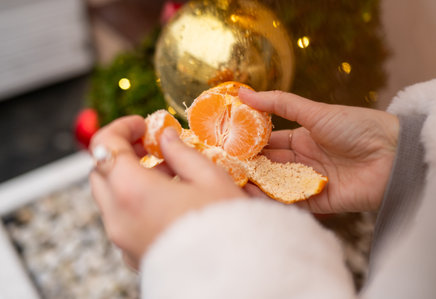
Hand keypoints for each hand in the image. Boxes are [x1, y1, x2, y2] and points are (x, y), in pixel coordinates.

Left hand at [89, 116, 246, 268]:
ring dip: (129, 177)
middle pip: (100, 172)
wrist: (232, 276)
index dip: (120, 127)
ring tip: (167, 173)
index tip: (143, 124)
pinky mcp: (132, 254)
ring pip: (110, 197)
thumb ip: (181, 152)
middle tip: (151, 146)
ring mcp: (122, 240)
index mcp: (132, 191)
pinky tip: (166, 200)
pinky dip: (134, 202)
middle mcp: (118, 217)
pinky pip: (122, 220)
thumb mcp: (210, 178)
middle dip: (121, 152)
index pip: (104, 145)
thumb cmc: (226, 226)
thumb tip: (166, 136)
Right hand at [239, 89, 398, 213]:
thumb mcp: (314, 111)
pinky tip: (251, 195)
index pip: (267, 142)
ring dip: (254, 183)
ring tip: (230, 181)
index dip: (246, 144)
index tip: (223, 145)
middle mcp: (302, 161)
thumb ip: (278, 103)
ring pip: (274, 184)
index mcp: (302, 139)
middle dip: (246, 166)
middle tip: (220, 166)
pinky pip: (289, 202)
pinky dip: (270, 200)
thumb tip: (242, 92)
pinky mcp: (318, 202)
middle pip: (268, 165)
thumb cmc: (356, 126)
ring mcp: (309, 182)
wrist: (392, 154)